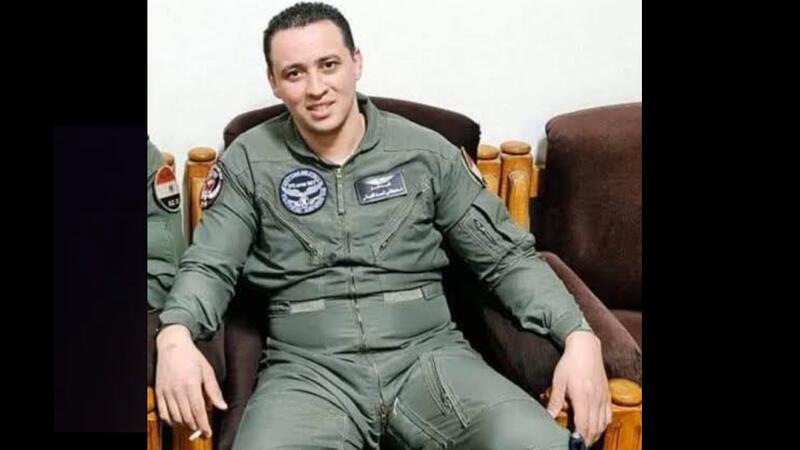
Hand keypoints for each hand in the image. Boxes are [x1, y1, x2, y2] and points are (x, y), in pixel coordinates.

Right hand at [155, 325, 226, 438]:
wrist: (172, 345)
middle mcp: (177, 389)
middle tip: (202, 430)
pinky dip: (171, 421)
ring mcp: (166, 391)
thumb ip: (214, 391)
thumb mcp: (208, 371)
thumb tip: (223, 406)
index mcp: (191, 384)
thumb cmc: (191, 356)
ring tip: (193, 424)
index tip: (208, 432)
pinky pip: (163, 413)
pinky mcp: (159, 392)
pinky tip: (178, 420)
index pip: (198, 411)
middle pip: (187, 416)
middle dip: (195, 427)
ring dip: (184, 425)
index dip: (203, 425)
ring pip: (175, 417)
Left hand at [546, 331, 610, 446]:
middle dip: (587, 439)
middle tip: (578, 444)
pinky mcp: (606, 394)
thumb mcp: (558, 381)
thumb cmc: (569, 363)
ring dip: (595, 434)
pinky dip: (603, 425)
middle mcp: (595, 399)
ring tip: (586, 438)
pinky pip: (608, 415)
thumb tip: (549, 415)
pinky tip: (596, 427)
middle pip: (594, 428)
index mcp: (582, 397)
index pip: (583, 424)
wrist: (585, 347)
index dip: (579, 437)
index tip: (574, 442)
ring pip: (602, 423)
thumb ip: (555, 400)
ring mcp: (603, 397)